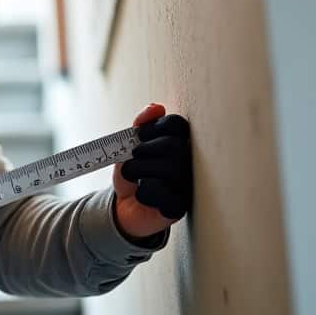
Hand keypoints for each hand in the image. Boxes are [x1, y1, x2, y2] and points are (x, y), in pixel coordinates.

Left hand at [112, 104, 191, 238]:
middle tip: (134, 159)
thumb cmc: (133, 174)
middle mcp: (190, 162)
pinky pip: (160, 192)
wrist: (125, 207)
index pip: (176, 124)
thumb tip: (156, 107)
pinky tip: (144, 196)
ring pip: (168, 168)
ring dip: (138, 171)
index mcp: (180, 143)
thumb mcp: (130, 145)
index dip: (152, 129)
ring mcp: (188, 185)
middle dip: (143, 151)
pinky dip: (143, 193)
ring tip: (135, 178)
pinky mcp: (179, 206)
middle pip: (172, 146)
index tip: (139, 138)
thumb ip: (141, 124)